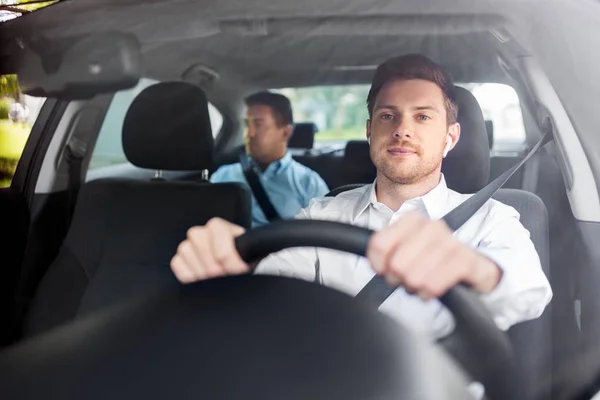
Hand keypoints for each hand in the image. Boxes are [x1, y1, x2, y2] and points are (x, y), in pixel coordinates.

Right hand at [170, 217, 248, 282]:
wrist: (235, 270)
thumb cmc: (242, 260)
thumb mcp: (249, 255)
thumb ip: (245, 255)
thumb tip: (239, 266)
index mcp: (220, 227)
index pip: (217, 231)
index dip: (228, 255)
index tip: (237, 269)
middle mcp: (202, 232)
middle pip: (200, 243)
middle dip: (214, 265)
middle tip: (223, 276)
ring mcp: (188, 244)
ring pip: (186, 251)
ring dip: (202, 270)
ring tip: (214, 279)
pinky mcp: (179, 259)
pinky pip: (177, 263)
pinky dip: (189, 275)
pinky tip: (201, 279)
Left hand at [366, 212, 500, 299]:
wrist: (472, 267)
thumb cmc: (432, 260)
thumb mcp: (405, 251)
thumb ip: (385, 253)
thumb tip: (377, 265)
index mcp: (412, 220)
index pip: (379, 244)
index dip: (378, 264)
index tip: (384, 271)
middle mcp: (431, 226)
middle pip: (396, 263)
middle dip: (398, 279)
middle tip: (406, 280)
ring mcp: (450, 242)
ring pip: (414, 275)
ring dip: (414, 287)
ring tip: (419, 285)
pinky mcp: (465, 260)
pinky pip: (435, 283)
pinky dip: (429, 292)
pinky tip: (430, 291)